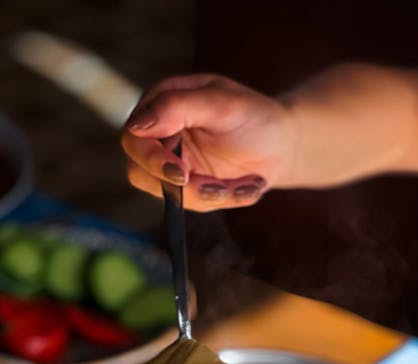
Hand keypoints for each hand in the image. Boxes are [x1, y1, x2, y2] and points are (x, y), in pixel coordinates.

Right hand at [121, 74, 295, 211]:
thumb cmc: (254, 116)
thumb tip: (136, 126)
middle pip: (141, 172)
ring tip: (247, 185)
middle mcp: (161, 136)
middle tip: (218, 189)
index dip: (151, 159)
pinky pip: (192, 204)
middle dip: (182, 187)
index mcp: (161, 104)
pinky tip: (247, 187)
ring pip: (168, 195)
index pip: (135, 138)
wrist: (282, 144)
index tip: (182, 174)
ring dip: (210, 195)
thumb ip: (177, 107)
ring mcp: (172, 164)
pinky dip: (224, 200)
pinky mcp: (187, 187)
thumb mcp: (221, 104)